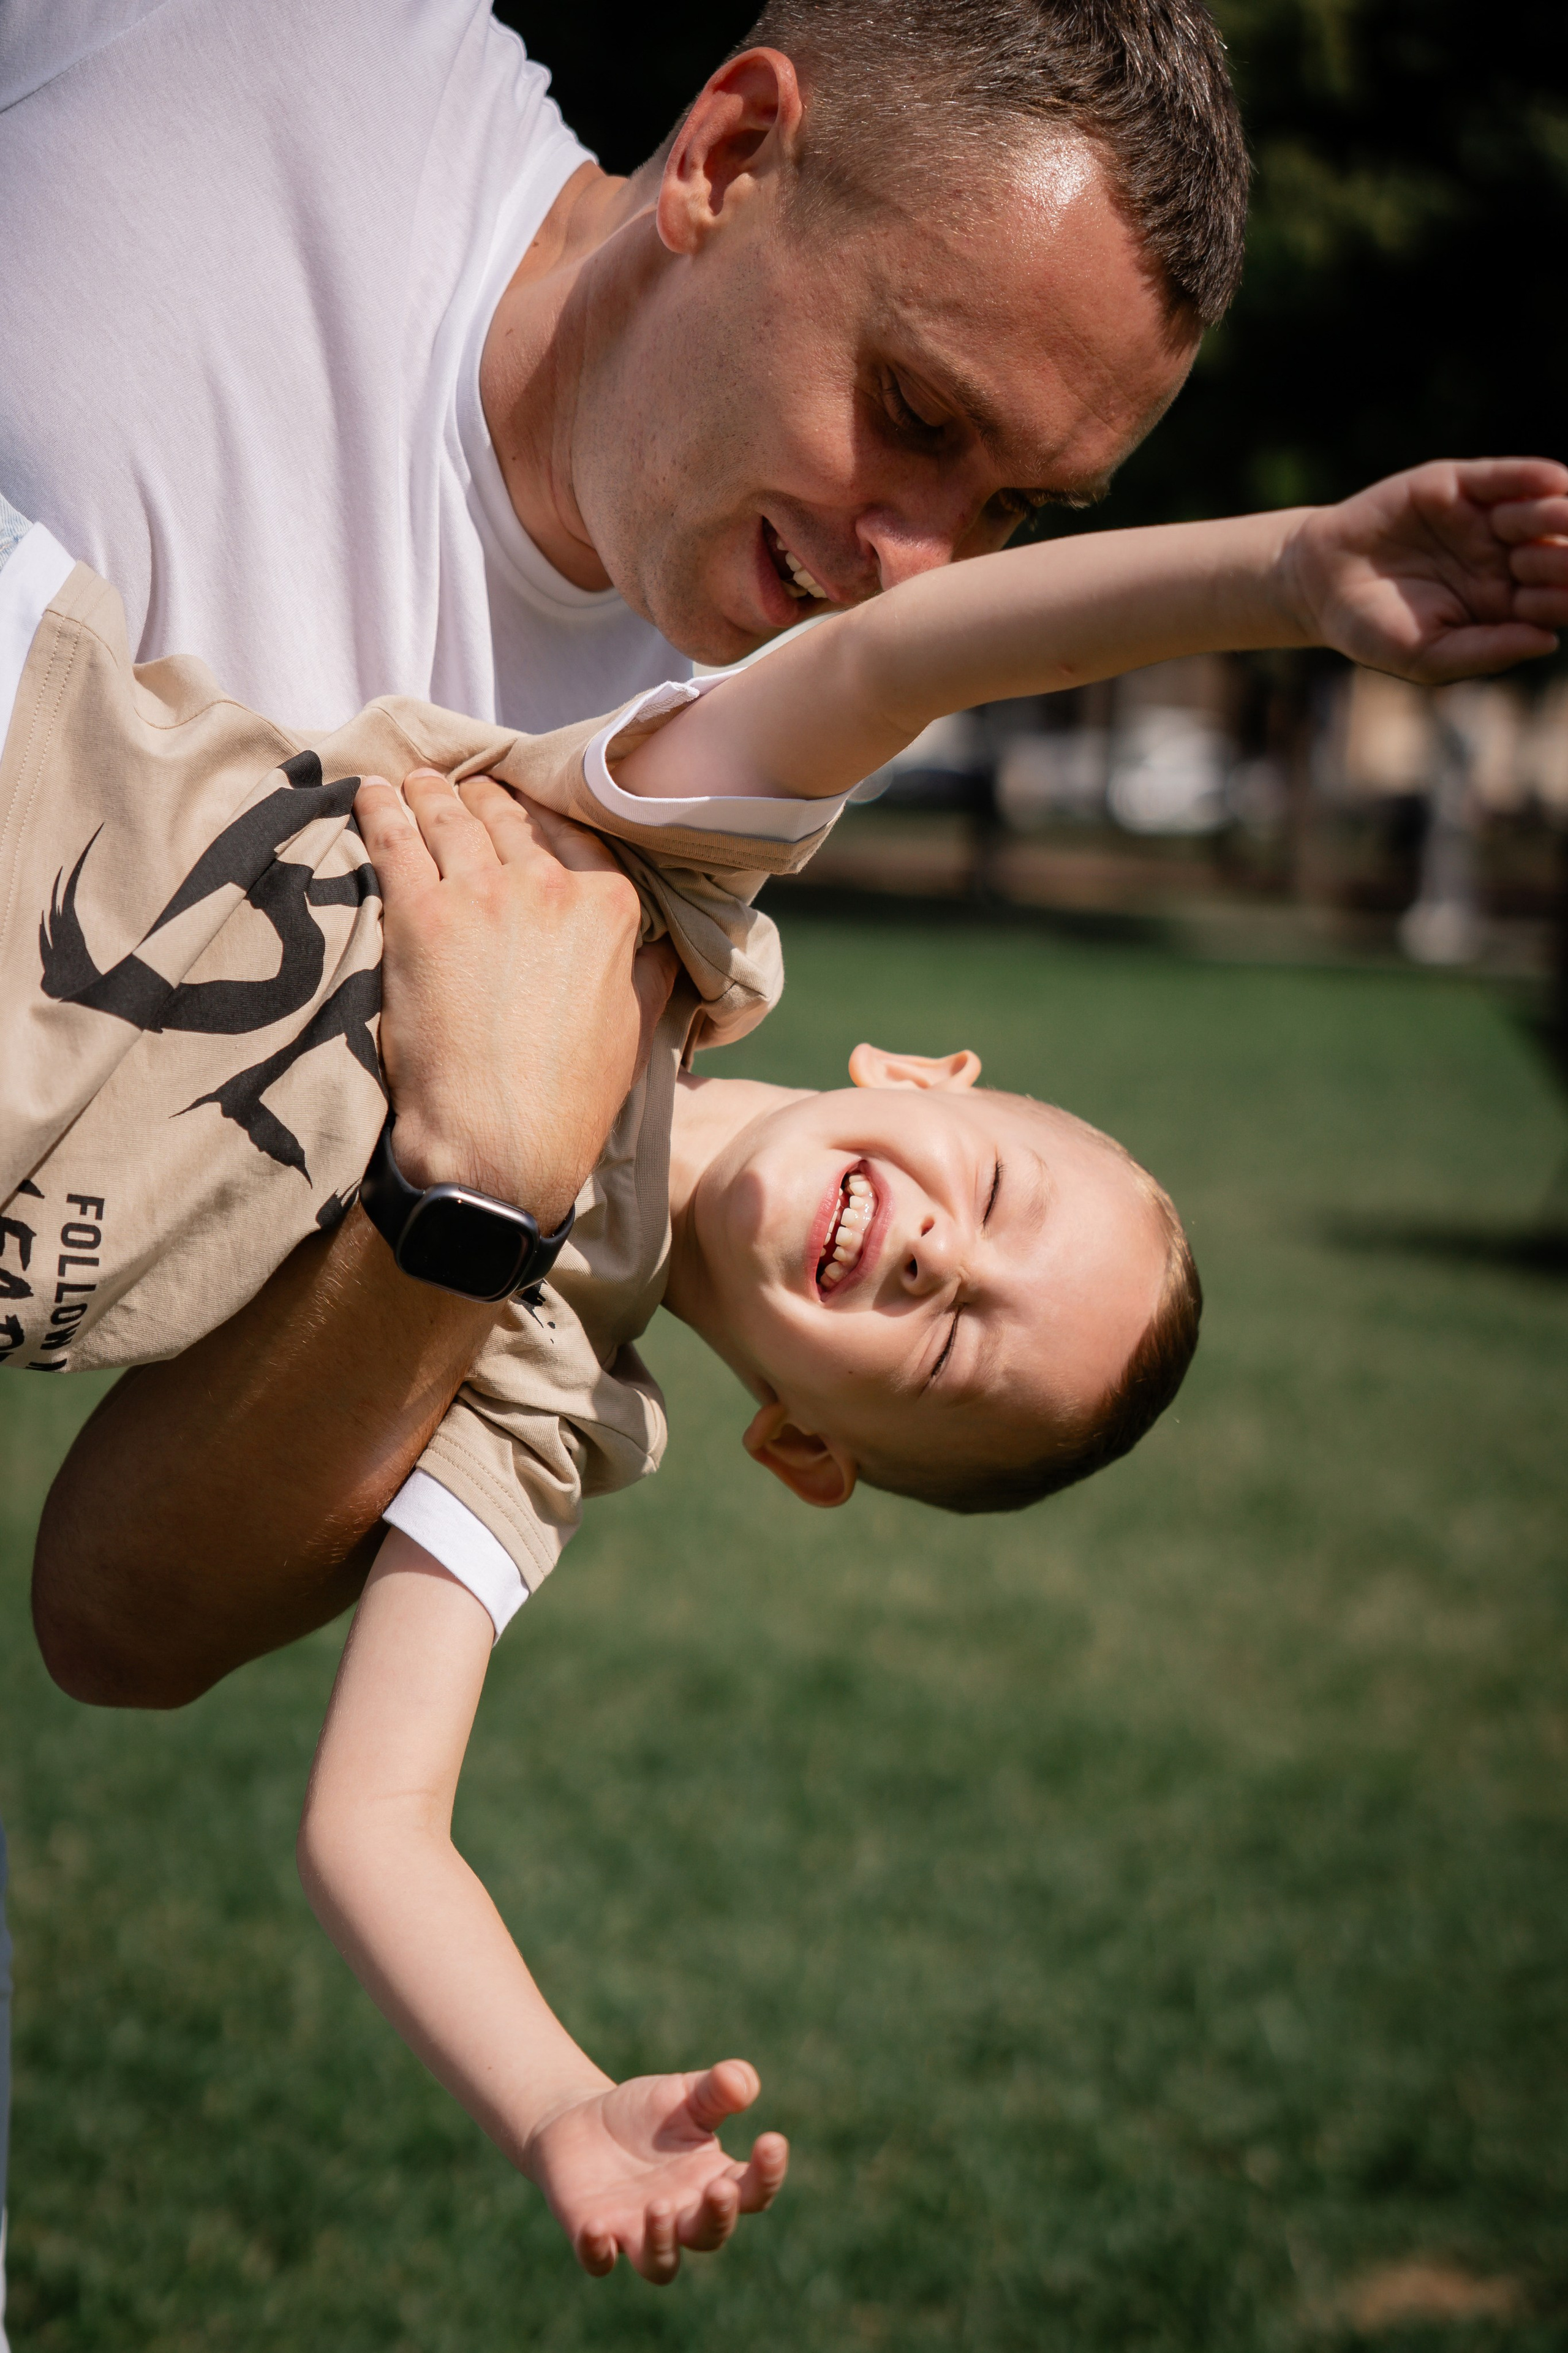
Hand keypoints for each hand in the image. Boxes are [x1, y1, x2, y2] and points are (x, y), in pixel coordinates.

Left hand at [354, 771, 676, 1223]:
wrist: (500, 1145)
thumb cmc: (569, 1103)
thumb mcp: (635, 1030)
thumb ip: (646, 972)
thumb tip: (663, 949)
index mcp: (608, 910)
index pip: (571, 836)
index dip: (538, 816)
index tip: (518, 808)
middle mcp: (549, 888)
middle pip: (507, 819)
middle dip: (480, 799)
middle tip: (457, 790)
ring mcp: (483, 895)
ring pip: (450, 818)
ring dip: (429, 794)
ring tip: (415, 784)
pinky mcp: (421, 915)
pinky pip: (394, 839)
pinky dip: (380, 809)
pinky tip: (370, 794)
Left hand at [525, 2059, 788, 2283]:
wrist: (579, 2120)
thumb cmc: (644, 2114)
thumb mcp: (682, 2093)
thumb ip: (716, 2089)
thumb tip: (743, 2081)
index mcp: (712, 2181)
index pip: (753, 2191)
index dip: (767, 2174)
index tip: (771, 2141)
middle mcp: (681, 2216)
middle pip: (711, 2235)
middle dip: (718, 2217)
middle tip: (719, 2189)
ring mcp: (637, 2232)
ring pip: (660, 2264)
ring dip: (662, 2243)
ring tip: (658, 2207)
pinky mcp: (594, 2235)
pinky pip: (598, 2260)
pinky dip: (598, 2251)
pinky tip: (596, 2227)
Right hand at [1280, 457, 1567, 683]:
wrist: (1316, 584)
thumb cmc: (1372, 630)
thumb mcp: (1426, 656)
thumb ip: (1485, 651)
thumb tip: (1549, 641)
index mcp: (1502, 606)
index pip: (1553, 601)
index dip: (1566, 598)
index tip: (1566, 600)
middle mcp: (1501, 560)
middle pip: (1556, 555)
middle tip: (1561, 560)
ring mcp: (1482, 520)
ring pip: (1538, 514)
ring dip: (1559, 517)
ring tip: (1562, 520)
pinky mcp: (1457, 486)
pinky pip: (1504, 478)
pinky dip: (1531, 477)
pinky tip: (1554, 484)